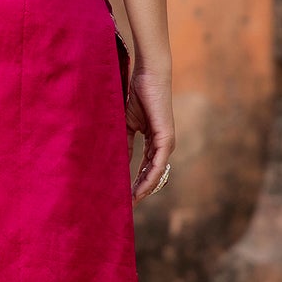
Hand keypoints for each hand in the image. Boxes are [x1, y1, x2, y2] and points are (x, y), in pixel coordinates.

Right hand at [127, 61, 174, 201]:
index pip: (144, 167)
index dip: (134, 182)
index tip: (123, 196)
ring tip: (131, 203)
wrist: (149, 75)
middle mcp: (162, 144)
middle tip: (127, 207)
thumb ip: (124, 142)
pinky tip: (140, 189)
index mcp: (153, 141)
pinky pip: (158, 164)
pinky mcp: (166, 138)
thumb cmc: (137, 93)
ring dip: (144, 189)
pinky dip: (149, 178)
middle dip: (139, 191)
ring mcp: (166, 142)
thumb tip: (115, 162)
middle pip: (152, 175)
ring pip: (156, 173)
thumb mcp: (126, 123)